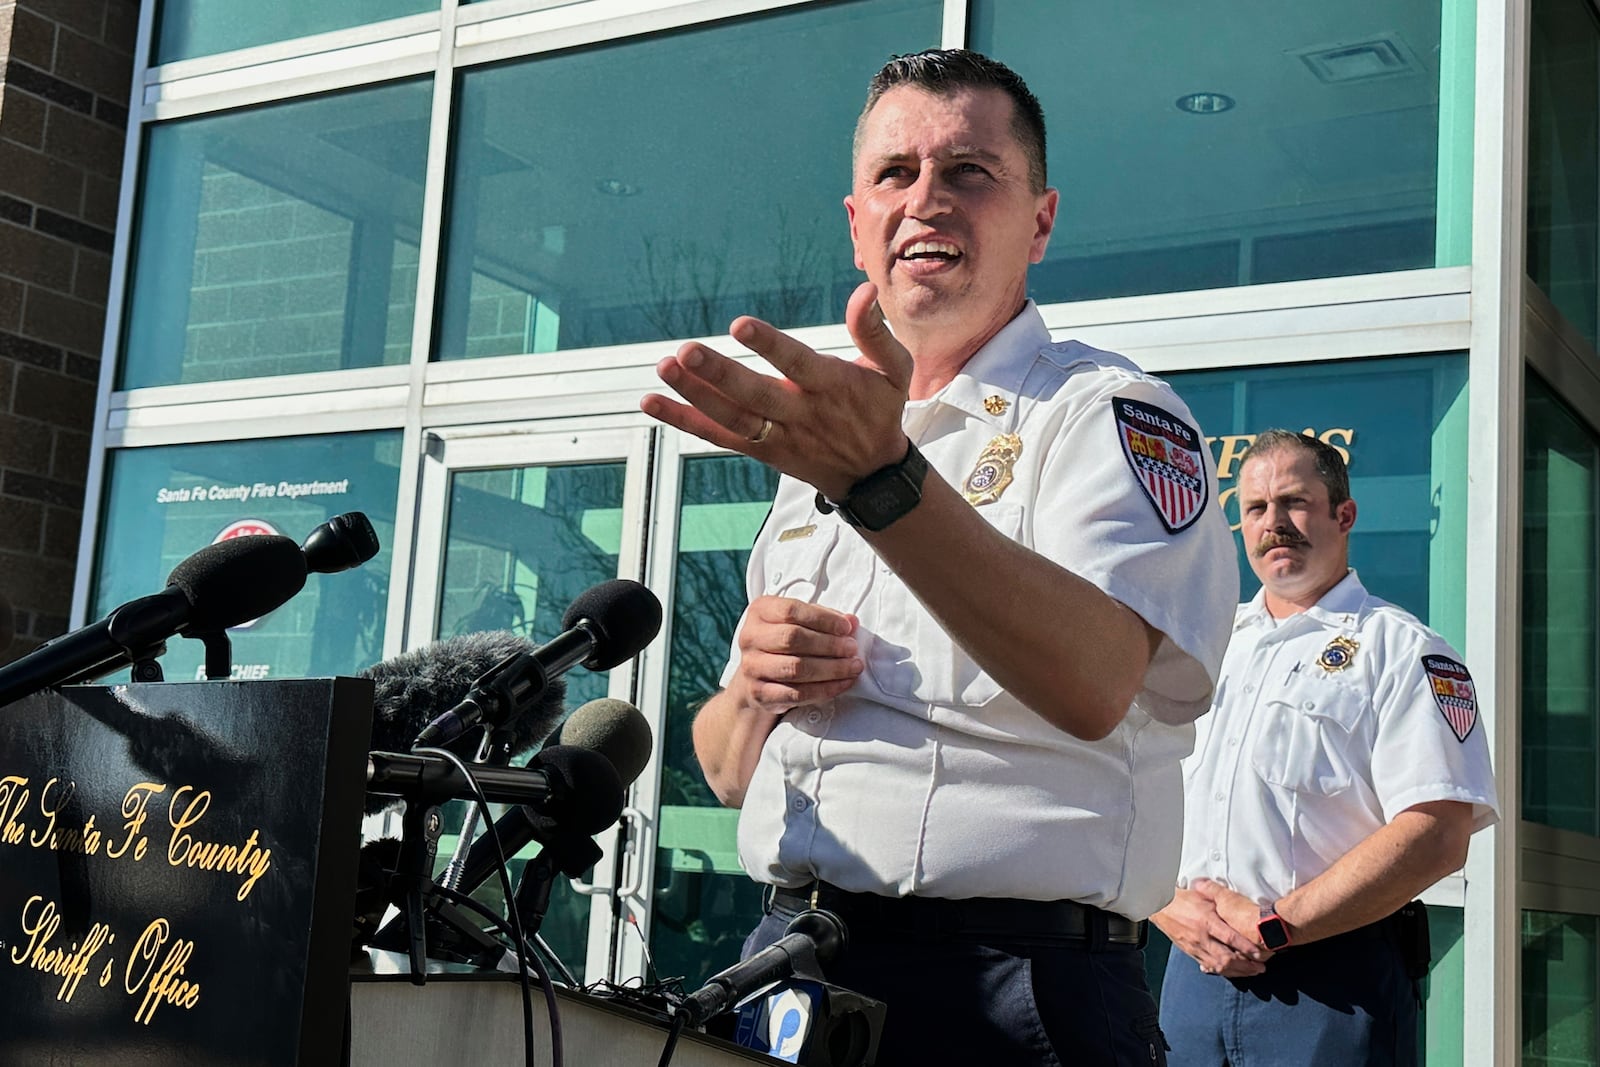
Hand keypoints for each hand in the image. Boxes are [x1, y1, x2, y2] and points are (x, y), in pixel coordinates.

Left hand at [641, 283, 912, 499]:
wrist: (873, 476)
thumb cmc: (880, 409)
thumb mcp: (896, 371)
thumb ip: (876, 332)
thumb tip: (863, 290)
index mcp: (833, 387)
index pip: (798, 364)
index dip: (769, 346)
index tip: (739, 325)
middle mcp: (802, 414)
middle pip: (756, 397)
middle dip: (720, 375)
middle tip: (686, 351)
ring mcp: (778, 436)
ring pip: (732, 419)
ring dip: (695, 396)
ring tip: (665, 367)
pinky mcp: (761, 451)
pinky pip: (718, 437)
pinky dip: (684, 421)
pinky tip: (651, 403)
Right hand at [725, 597, 862, 715]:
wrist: (756, 678)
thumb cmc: (783, 644)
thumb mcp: (800, 622)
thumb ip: (824, 618)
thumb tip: (851, 622)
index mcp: (760, 611)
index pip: (791, 610)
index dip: (823, 619)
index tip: (846, 628)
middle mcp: (750, 637)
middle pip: (792, 638)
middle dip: (829, 644)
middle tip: (851, 649)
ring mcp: (752, 666)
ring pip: (796, 668)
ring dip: (831, 669)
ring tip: (852, 667)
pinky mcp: (759, 693)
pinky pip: (797, 694)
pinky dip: (825, 690)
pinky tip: (842, 683)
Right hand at [1151, 886, 1269, 977]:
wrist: (1160, 908)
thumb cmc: (1182, 899)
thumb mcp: (1204, 896)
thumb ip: (1221, 900)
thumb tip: (1239, 900)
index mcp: (1206, 921)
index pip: (1230, 938)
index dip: (1247, 948)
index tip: (1260, 954)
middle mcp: (1201, 937)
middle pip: (1227, 958)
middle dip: (1246, 966)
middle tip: (1261, 967)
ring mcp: (1195, 947)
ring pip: (1219, 966)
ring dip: (1238, 972)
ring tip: (1251, 972)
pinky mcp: (1191, 953)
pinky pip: (1209, 966)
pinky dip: (1224, 971)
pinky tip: (1233, 972)